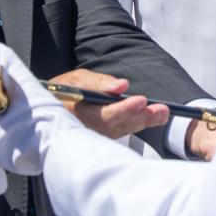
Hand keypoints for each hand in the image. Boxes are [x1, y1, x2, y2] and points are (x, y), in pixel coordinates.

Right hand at [49, 68, 168, 139]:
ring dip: (144, 122)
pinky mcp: (101, 136)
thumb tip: (123, 85)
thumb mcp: (77, 78)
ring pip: (122, 131)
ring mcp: (93, 135)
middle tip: (162, 111)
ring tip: (163, 113)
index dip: (124, 109)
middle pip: (117, 126)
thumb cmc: (64, 90)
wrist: (52, 105)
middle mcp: (86, 128)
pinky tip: (153, 118)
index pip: (104, 115)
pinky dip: (137, 125)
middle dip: (141, 118)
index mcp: (77, 112)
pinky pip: (121, 132)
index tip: (141, 100)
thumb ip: (100, 82)